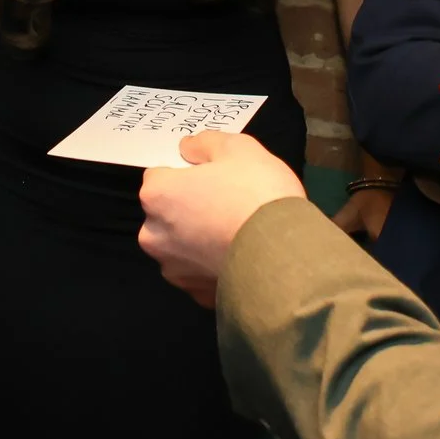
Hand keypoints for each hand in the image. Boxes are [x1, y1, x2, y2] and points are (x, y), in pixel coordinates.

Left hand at [137, 131, 307, 307]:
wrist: (285, 255)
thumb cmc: (257, 194)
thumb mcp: (239, 148)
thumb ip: (205, 143)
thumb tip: (187, 148)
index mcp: (157, 196)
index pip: (159, 176)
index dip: (186, 174)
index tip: (211, 177)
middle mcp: (154, 236)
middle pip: (166, 214)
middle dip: (188, 209)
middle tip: (226, 204)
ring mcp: (174, 270)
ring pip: (181, 247)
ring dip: (198, 240)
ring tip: (235, 233)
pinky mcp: (195, 295)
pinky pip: (201, 273)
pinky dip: (214, 265)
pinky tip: (239, 257)